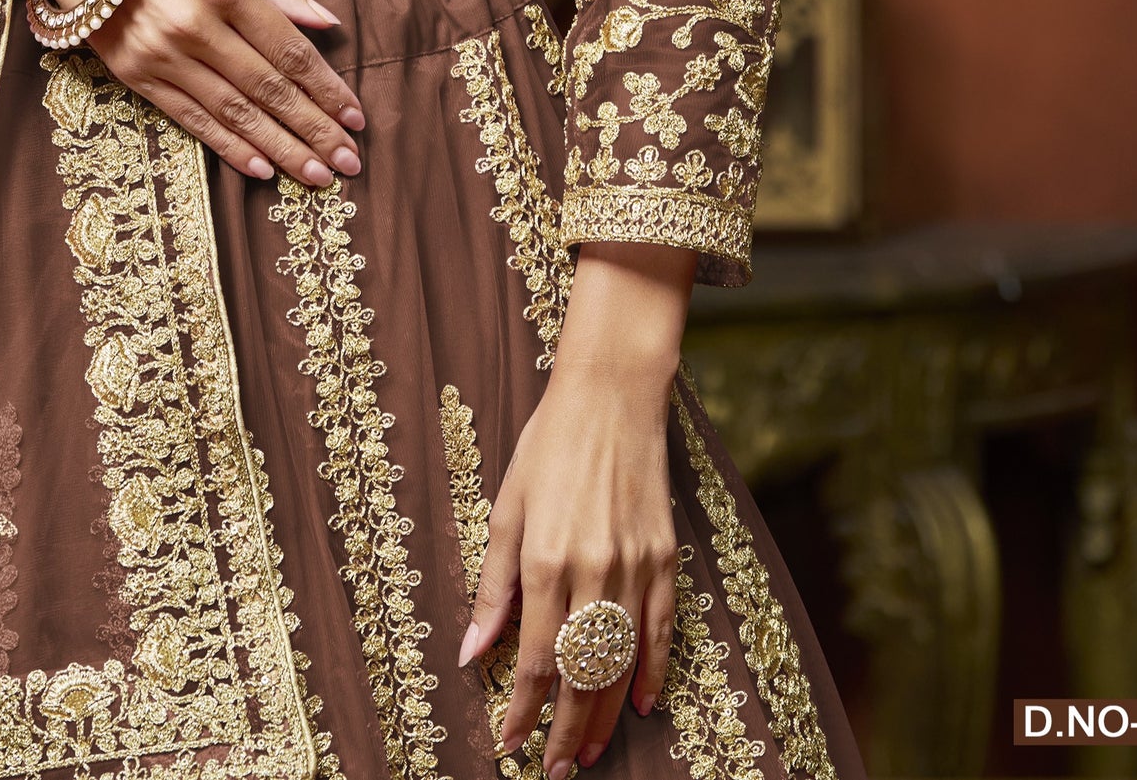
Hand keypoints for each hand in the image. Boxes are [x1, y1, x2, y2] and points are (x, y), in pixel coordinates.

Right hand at [24, 0, 365, 186]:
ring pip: (235, 114)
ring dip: (281, 149)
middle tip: (349, 163)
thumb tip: (323, 22)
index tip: (357, 117)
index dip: (327, 89)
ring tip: (317, 177)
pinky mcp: (135, 74)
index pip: (289, 52)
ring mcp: (163, 55)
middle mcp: (197, 26)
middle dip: (314, 130)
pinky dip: (229, 147)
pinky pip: (191, 119)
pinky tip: (261, 168)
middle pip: (269, 90)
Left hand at [461, 242, 692, 775]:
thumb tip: (472, 649)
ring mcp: (634, 564)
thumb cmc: (548, 444)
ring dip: (605, 713)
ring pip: (621, 660)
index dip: (521, 709)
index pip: (535, 657)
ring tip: (588, 750)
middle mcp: (592, 568)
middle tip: (553, 768)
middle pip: (582, 672)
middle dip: (565, 728)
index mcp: (545, 557)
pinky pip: (660, 629)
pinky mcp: (664, 556)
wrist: (612, 393)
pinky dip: (653, 671)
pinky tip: (644, 703)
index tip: (508, 743)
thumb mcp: (507, 505)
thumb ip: (493, 583)